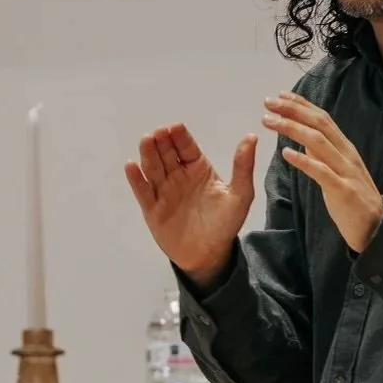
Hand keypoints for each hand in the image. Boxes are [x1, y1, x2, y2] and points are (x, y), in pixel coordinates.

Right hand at [125, 124, 257, 288]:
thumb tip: (251, 136)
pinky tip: (131, 166)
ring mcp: (163, 191)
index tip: (175, 127)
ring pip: (153, 168)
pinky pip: (142, 191)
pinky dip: (135, 179)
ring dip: (148, 154)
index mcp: (198, 169)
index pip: (186, 147)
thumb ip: (243, 166)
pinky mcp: (152, 208)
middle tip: (158, 133)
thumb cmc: (225, 223)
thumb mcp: (240, 194)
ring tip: (145, 141)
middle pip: (166, 154)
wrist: (209, 255)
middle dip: (161, 142)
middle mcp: (178, 176)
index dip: (180, 137)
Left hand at [262, 93, 382, 252]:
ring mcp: (346, 171)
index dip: (301, 105)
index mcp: (345, 148)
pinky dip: (304, 160)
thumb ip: (323, 155)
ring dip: (292, 128)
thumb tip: (304, 140)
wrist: (377, 228)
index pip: (323, 119)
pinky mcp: (343, 191)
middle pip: (319, 124)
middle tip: (268, 102)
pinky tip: (286, 153)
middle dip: (293, 110)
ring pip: (318, 142)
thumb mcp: (338, 172)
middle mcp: (347, 154)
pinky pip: (322, 172)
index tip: (280, 96)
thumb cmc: (354, 200)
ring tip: (269, 122)